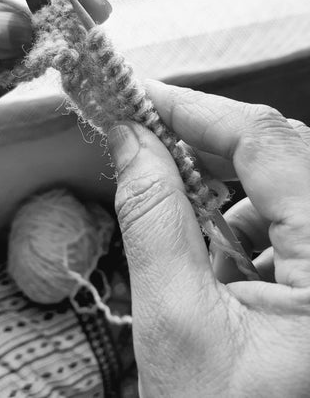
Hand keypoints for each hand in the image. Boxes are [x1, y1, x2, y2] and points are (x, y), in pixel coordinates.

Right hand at [107, 80, 309, 396]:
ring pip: (288, 182)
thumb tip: (130, 143)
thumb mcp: (178, 326)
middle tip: (145, 132)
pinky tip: (220, 252)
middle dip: (206, 139)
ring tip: (177, 205)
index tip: (138, 96)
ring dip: (226, 182)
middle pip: (283, 153)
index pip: (267, 142)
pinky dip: (247, 217)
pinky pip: (293, 218)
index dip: (195, 108)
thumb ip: (153, 220)